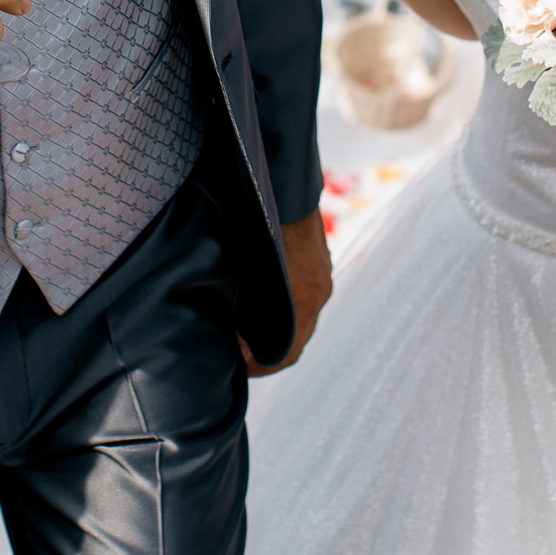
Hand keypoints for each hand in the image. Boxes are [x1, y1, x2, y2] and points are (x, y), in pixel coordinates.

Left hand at [244, 213, 333, 375]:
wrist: (284, 185)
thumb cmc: (257, 223)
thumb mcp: (245, 270)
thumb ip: (242, 308)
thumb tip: (232, 335)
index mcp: (303, 298)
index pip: (288, 353)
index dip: (263, 368)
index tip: (242, 369)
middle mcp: (319, 292)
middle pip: (298, 340)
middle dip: (271, 353)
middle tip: (243, 357)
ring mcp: (324, 277)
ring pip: (304, 318)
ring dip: (281, 330)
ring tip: (251, 332)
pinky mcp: (321, 263)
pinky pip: (308, 298)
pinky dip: (289, 309)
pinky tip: (267, 302)